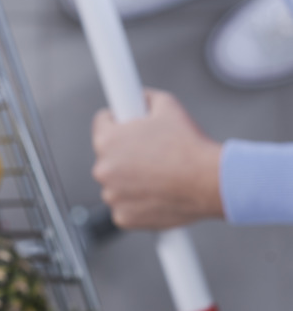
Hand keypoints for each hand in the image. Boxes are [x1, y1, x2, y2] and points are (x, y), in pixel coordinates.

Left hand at [91, 89, 223, 229]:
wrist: (211, 181)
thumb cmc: (190, 145)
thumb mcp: (167, 105)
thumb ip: (144, 97)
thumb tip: (137, 95)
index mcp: (107, 140)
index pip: (102, 123)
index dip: (119, 121)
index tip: (129, 125)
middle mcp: (103, 169)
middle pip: (108, 155)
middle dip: (126, 152)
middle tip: (153, 153)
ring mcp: (111, 196)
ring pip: (116, 182)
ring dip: (130, 179)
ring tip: (160, 174)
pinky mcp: (123, 218)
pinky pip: (125, 206)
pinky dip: (137, 202)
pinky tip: (158, 193)